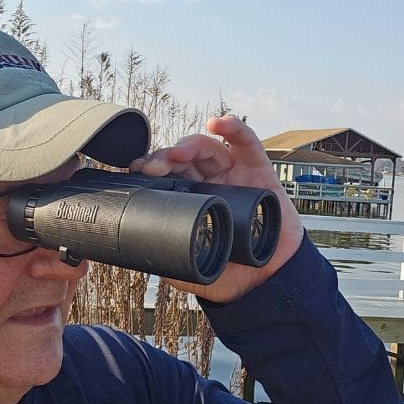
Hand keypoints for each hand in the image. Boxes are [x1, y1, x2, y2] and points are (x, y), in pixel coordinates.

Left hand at [128, 115, 303, 302]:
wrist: (267, 281)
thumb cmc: (230, 272)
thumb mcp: (189, 268)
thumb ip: (167, 259)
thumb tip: (138, 253)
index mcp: (190, 198)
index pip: (167, 175)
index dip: (151, 168)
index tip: (136, 171)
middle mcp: (208, 182)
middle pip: (183, 158)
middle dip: (164, 157)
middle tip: (153, 167)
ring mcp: (232, 173)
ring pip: (207, 147)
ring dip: (189, 143)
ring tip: (178, 153)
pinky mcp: (258, 169)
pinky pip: (246, 142)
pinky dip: (233, 127)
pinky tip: (219, 122)